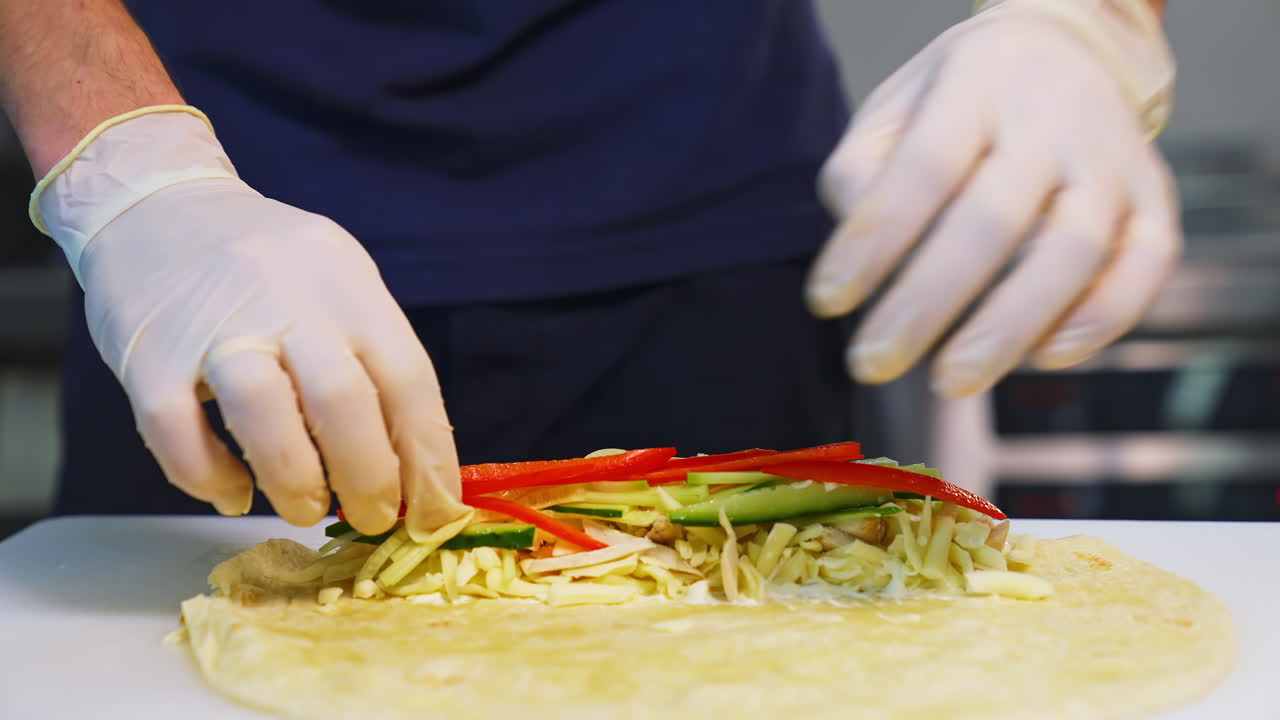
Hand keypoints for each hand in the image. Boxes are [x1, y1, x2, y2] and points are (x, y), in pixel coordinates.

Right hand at [36, 109, 466, 537]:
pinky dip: (209, 477)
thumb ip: (371, 358)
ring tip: (307, 509)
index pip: (407, 378)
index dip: (429, 456)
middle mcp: (287, 300)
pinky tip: (232, 492)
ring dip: (296, 481)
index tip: (436, 512)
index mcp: (347, 286)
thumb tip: (413, 467)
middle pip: (343, 400)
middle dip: (369, 477)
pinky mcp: (148, 354)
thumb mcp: (338, 281)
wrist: (154, 204)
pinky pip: (178, 431)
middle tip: (373, 519)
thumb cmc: (266, 263)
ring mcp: (215, 326)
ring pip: (264, 414)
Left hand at [807, 0, 1179, 396]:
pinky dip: (1102, 318)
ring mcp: (1112, 158)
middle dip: (929, 303)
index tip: (828, 300)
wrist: (1067, 46)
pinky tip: (1045, 355)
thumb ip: (862, 175)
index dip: (874, 242)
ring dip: (1011, 326)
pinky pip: (1146, 264)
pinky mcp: (1154, 198)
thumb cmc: (958, 101)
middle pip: (993, 220)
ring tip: (953, 378)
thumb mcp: (893, 110)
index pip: (922, 170)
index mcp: (975, 84)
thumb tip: (859, 254)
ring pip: (1074, 250)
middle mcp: (1053, 117)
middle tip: (876, 362)